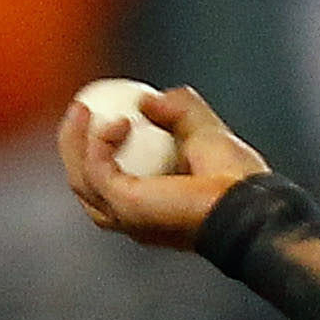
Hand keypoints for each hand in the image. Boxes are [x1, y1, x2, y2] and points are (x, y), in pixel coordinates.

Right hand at [56, 86, 266, 250]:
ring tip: (82, 108)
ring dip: (73, 141)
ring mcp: (128, 218)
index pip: (106, 182)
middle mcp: (134, 220)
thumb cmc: (236, 176)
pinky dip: (98, 143)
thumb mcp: (204, 129)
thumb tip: (146, 99)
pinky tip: (118, 122)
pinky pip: (96, 170)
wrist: (248, 199)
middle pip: (82, 185)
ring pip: (80, 180)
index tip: (94, 112)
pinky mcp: (126, 208)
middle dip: (71, 146)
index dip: (91, 147)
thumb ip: (178, 109)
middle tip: (79, 108)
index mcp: (150, 207)